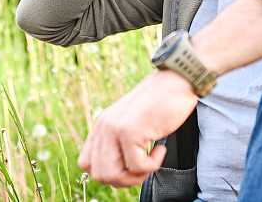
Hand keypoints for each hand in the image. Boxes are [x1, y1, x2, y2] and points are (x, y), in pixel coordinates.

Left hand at [77, 69, 197, 186]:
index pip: (86, 163)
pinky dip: (153, 165)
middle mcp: (103, 127)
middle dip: (123, 180)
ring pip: (111, 175)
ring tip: (151, 161)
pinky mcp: (130, 132)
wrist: (176, 81)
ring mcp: (115, 129)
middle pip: (98, 175)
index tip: (128, 166)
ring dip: (135, 177)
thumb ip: (118, 141)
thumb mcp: (131, 122)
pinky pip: (137, 167)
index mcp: (101, 125)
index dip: (107, 173)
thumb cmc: (160, 103)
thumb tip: (117, 173)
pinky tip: (161, 149)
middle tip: (143, 168)